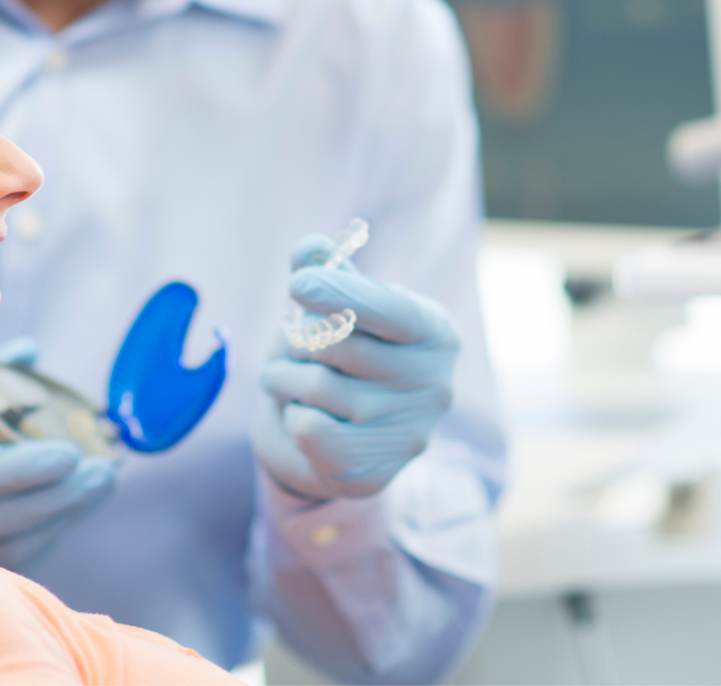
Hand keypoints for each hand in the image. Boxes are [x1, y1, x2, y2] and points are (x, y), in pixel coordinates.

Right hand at [0, 338, 114, 569]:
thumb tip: (32, 348)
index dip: (24, 469)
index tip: (72, 451)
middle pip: (1, 521)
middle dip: (59, 496)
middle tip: (103, 467)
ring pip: (11, 547)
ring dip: (63, 516)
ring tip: (102, 479)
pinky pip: (11, 559)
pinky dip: (50, 533)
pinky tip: (77, 503)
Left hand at [252, 235, 459, 500]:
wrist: (343, 438)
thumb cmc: (344, 355)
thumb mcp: (340, 306)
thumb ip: (326, 270)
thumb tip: (310, 248)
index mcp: (437, 333)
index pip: (390, 310)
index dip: (341, 292)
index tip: (297, 284)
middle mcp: (436, 385)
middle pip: (341, 347)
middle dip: (297, 339)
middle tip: (291, 342)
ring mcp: (410, 433)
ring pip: (317, 388)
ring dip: (283, 376)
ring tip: (287, 377)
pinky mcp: (376, 472)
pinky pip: (308, 429)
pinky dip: (292, 414)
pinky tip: (303, 414)